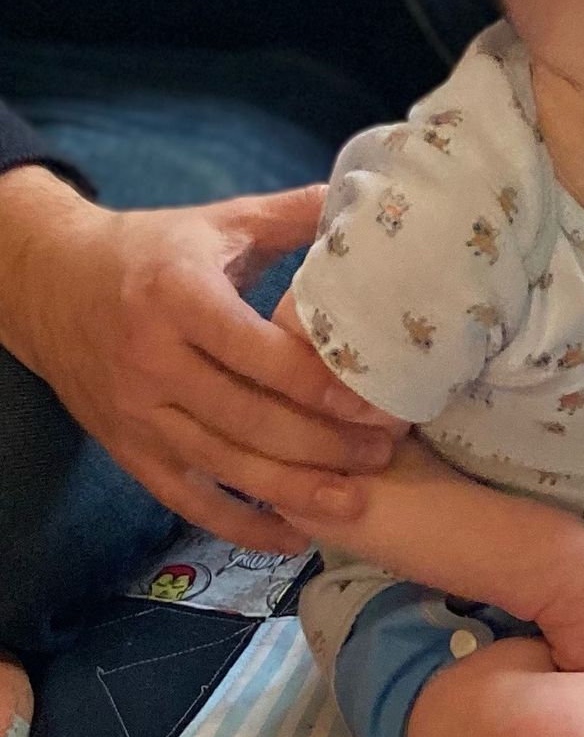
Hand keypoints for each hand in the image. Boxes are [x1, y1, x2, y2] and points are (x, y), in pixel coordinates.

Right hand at [0, 174, 401, 553]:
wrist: (47, 281)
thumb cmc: (153, 251)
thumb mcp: (216, 224)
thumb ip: (293, 216)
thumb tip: (366, 200)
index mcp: (177, 296)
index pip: (255, 351)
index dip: (317, 383)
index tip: (374, 402)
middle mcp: (151, 359)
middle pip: (246, 417)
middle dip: (321, 445)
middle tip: (383, 454)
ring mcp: (137, 410)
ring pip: (222, 463)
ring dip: (293, 489)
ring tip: (356, 500)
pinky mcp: (127, 447)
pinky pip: (186, 497)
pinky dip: (239, 524)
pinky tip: (293, 537)